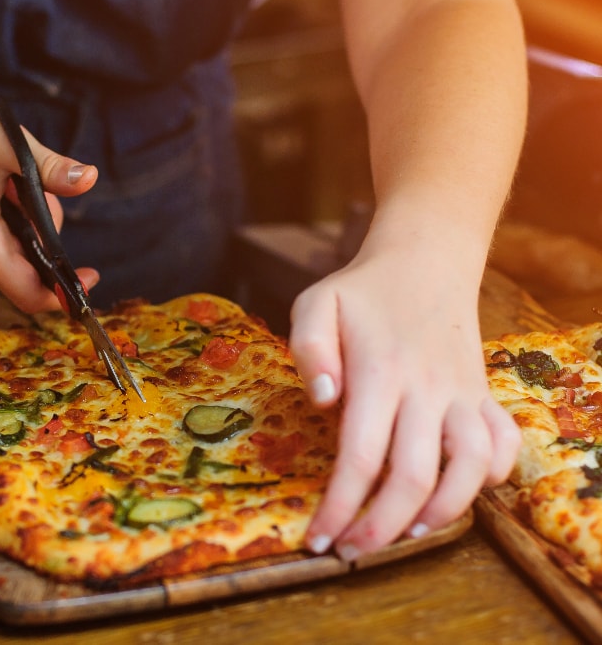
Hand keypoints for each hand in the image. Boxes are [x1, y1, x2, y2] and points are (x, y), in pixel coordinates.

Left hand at [288, 244, 520, 559]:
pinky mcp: (483, 394)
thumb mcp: (315, 304)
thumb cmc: (360, 292)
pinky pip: (504, 443)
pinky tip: (460, 490)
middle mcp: (427, 389)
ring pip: (472, 467)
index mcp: (380, 373)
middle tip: (352, 552)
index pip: (361, 457)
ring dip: (444, 512)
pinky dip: (492, 475)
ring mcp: (462, 393)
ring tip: (407, 535)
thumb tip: (323, 402)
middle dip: (381, 527)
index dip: (339, 507)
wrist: (424, 261)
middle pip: (415, 477)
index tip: (317, 541)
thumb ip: (309, 350)